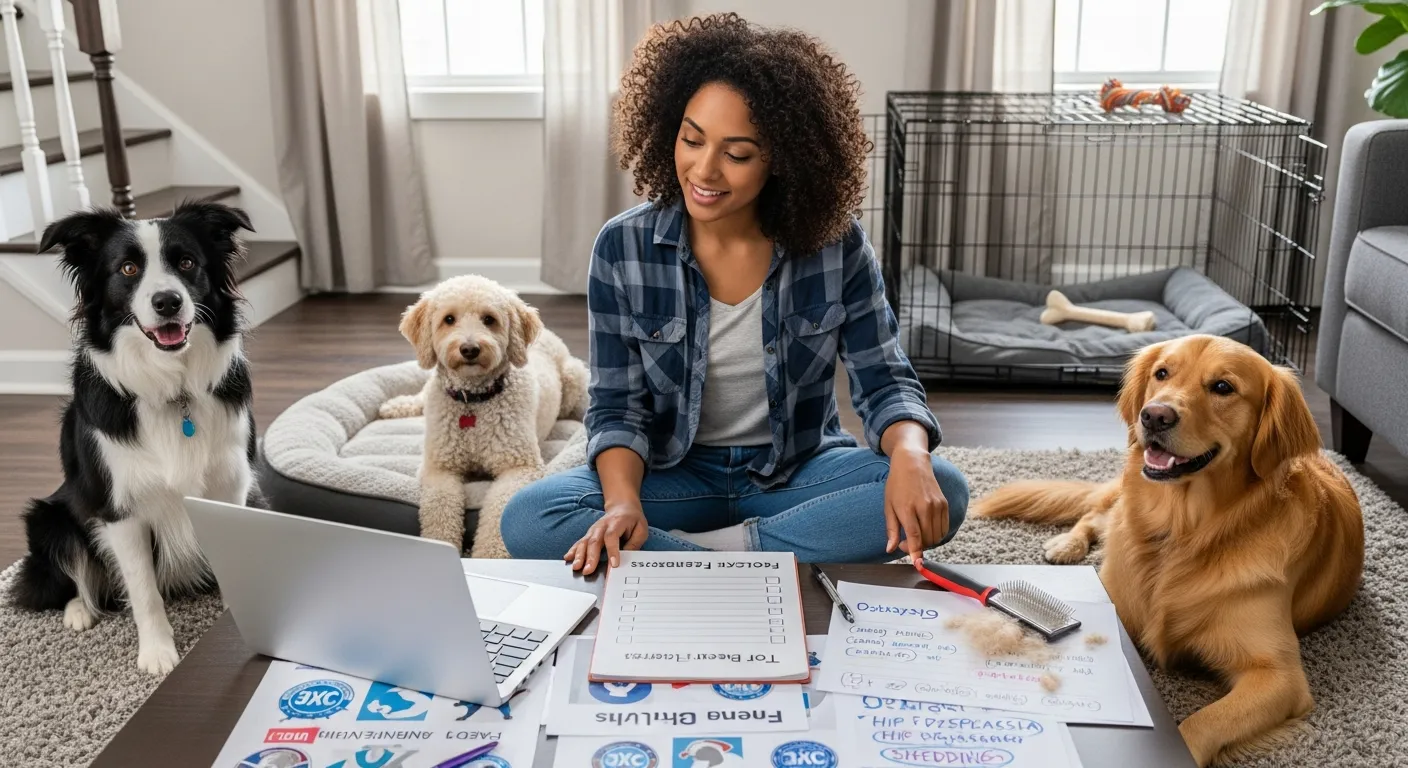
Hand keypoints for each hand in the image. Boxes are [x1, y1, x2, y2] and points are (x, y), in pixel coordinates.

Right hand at [565, 500, 648, 573]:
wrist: (622, 507)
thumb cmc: (633, 520)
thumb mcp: (641, 530)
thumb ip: (634, 544)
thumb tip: (626, 559)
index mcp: (617, 523)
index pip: (612, 536)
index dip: (612, 550)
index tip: (614, 564)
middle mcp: (602, 526)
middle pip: (595, 541)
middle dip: (591, 557)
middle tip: (588, 571)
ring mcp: (594, 530)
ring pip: (585, 542)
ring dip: (579, 555)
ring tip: (576, 567)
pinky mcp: (589, 534)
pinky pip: (579, 542)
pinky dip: (573, 550)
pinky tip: (567, 558)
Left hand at [884, 444, 948, 560]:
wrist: (912, 464)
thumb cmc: (897, 485)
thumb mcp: (888, 506)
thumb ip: (891, 529)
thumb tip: (890, 549)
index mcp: (907, 508)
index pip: (914, 535)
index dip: (915, 551)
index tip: (916, 563)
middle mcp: (925, 507)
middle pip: (927, 538)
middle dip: (918, 547)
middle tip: (905, 542)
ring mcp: (937, 505)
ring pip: (937, 535)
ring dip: (927, 542)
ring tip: (915, 535)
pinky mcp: (944, 504)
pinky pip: (944, 528)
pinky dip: (936, 534)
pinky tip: (926, 529)